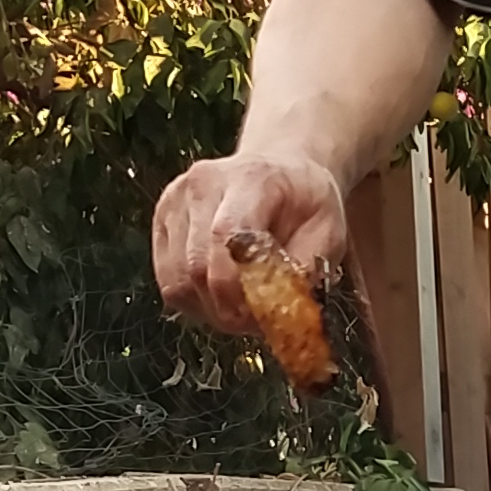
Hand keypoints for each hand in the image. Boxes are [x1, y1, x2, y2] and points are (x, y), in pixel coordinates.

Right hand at [152, 149, 346, 337]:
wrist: (280, 169)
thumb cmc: (305, 203)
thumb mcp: (330, 231)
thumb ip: (308, 269)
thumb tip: (281, 309)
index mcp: (251, 179)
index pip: (225, 236)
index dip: (237, 287)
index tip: (259, 315)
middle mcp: (203, 184)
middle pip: (197, 267)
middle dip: (227, 309)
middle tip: (255, 322)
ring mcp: (175, 201)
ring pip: (178, 282)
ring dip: (210, 310)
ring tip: (240, 307)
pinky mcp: (161, 220)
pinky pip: (168, 282)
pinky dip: (194, 301)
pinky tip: (220, 295)